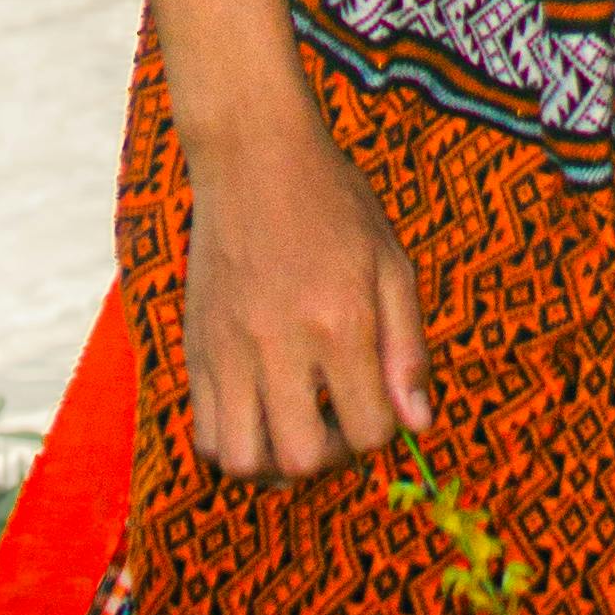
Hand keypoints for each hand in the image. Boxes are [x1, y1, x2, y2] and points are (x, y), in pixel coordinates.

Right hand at [180, 91, 435, 480]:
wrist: (253, 155)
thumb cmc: (332, 202)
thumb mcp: (390, 260)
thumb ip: (406, 346)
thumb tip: (418, 423)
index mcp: (339, 320)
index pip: (369, 428)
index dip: (383, 428)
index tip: (377, 400)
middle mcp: (280, 342)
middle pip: (302, 458)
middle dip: (329, 456)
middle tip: (335, 419)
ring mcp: (229, 348)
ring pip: (242, 459)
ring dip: (275, 459)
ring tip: (293, 422)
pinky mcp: (196, 347)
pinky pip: (204, 431)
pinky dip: (233, 442)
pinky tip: (258, 410)